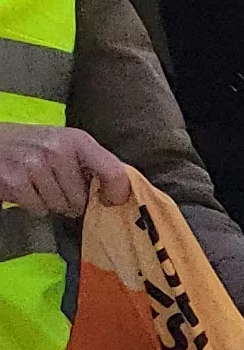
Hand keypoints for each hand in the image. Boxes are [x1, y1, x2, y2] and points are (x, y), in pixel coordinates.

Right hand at [0, 125, 135, 217]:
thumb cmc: (32, 144)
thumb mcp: (65, 143)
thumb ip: (92, 162)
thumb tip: (119, 189)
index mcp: (78, 140)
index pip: (114, 172)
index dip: (117, 193)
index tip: (111, 201)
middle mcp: (58, 150)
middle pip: (82, 199)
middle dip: (71, 199)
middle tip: (56, 185)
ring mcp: (35, 165)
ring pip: (60, 207)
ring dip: (51, 202)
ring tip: (39, 184)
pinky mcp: (16, 181)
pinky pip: (39, 209)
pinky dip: (33, 204)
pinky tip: (26, 188)